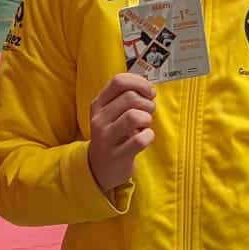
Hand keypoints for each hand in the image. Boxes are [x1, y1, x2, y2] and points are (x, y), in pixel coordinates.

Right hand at [86, 73, 155, 194]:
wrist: (100, 168)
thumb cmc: (113, 135)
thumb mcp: (111, 113)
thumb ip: (126, 97)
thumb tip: (148, 87)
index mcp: (98, 104)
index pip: (118, 81)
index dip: (139, 83)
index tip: (149, 92)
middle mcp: (99, 119)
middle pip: (130, 97)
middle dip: (147, 103)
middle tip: (148, 112)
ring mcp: (106, 138)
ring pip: (134, 116)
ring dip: (147, 118)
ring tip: (145, 125)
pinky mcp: (117, 155)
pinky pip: (140, 140)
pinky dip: (149, 136)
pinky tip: (145, 138)